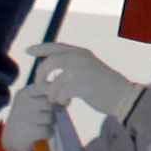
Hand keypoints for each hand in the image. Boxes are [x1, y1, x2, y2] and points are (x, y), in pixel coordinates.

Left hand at [22, 42, 140, 124]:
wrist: (123, 96)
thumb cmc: (105, 86)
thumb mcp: (89, 69)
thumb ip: (73, 66)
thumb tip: (53, 74)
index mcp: (82, 52)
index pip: (56, 46)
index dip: (41, 48)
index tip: (28, 50)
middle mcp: (80, 57)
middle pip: (49, 63)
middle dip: (41, 75)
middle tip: (39, 86)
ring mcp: (80, 70)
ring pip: (53, 82)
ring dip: (52, 94)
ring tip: (58, 101)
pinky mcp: (80, 84)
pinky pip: (60, 94)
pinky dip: (60, 100)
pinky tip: (67, 103)